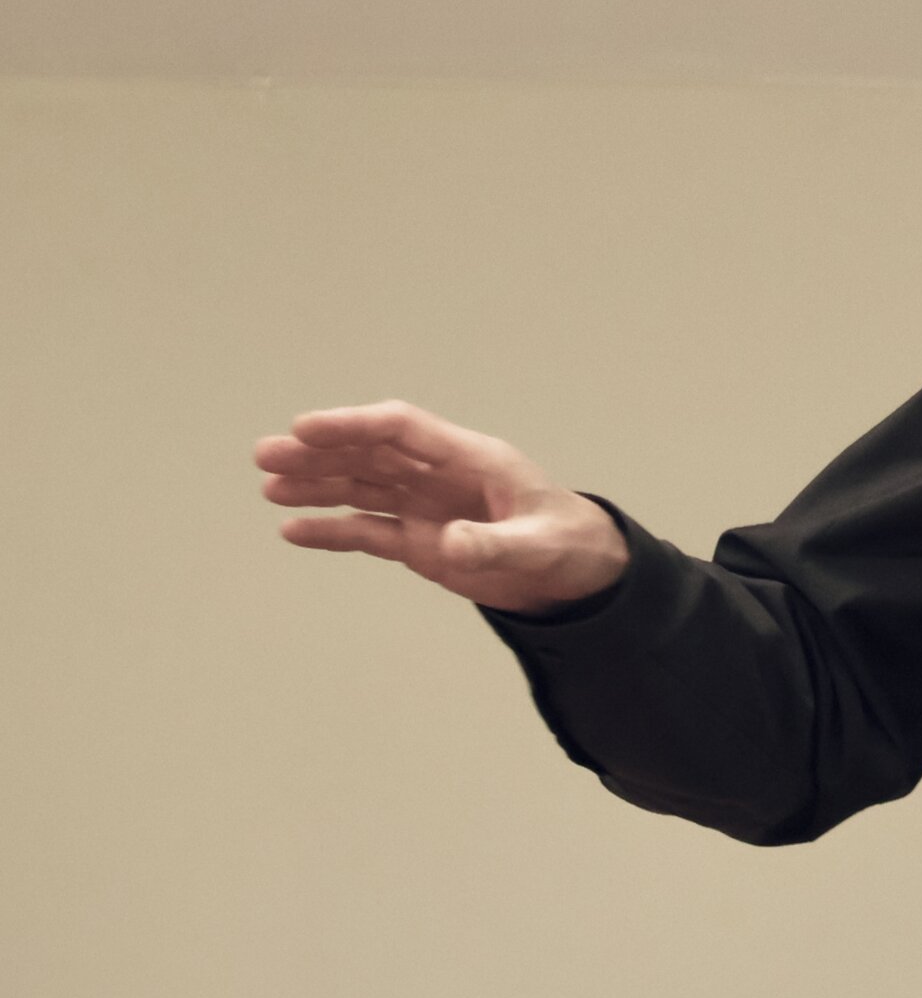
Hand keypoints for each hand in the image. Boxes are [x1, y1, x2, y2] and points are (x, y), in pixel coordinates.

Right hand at [256, 399, 629, 614]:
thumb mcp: (538, 545)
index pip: (402, 429)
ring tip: (269, 486)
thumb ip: (494, 544)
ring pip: (362, 486)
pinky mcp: (420, 540)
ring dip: (317, 484)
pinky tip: (294, 530)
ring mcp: (427, 507)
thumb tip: (449, 543)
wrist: (578, 572)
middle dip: (320, 451)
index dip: (354, 425)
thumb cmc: (567, 542)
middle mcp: (441, 477)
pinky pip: (369, 529)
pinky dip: (333, 529)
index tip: (306, 428)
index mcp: (472, 459)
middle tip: (266, 454)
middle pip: (372, 453)